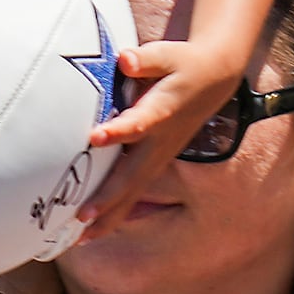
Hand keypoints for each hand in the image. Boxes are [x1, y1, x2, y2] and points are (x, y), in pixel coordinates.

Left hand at [77, 38, 245, 232]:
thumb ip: (145, 59)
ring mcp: (158, 157)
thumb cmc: (182, 63)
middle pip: (133, 174)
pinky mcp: (154, 163)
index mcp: (162, 111)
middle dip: (108, 196)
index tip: (95, 137)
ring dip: (108, 216)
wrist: (214, 77)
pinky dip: (114, 214)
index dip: (120, 130)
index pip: (140, 123)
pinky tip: (90, 233)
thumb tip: (124, 60)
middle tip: (81, 216)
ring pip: (133, 192)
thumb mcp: (168, 54)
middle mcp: (160, 141)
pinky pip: (133, 194)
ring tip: (78, 239)